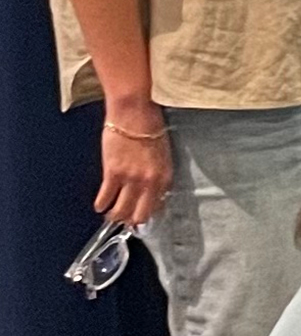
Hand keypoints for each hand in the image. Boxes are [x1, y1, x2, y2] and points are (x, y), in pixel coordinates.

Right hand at [95, 103, 170, 226]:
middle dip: (132, 220)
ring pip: (121, 210)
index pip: (158, 206)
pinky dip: (101, 204)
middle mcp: (150, 181)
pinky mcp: (113, 173)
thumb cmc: (150, 128)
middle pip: (140, 213)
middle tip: (125, 221)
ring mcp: (131, 178)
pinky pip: (105, 197)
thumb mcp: (163, 153)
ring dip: (115, 215)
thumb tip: (152, 190)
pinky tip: (100, 206)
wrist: (134, 113)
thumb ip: (158, 173)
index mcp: (165, 175)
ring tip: (111, 214)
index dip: (148, 214)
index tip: (141, 217)